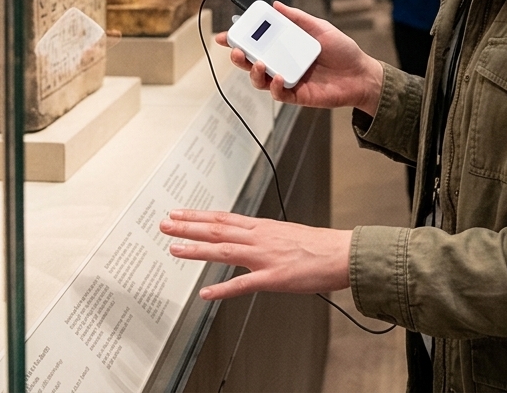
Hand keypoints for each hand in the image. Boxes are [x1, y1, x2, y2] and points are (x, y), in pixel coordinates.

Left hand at [160, 210, 351, 300]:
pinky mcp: (274, 278)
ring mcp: (265, 257)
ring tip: (175, 249)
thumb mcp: (285, 234)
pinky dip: (223, 289)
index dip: (198, 215)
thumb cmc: (317, 246)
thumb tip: (247, 240)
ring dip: (197, 249)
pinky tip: (206, 294)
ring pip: (224, 250)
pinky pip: (244, 285)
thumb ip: (263, 238)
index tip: (178, 213)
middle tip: (165, 224)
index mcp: (262, 227)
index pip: (223, 218)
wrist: (341, 253)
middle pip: (217, 228)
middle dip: (188, 226)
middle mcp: (259, 237)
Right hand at [219, 2, 383, 114]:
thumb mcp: (320, 28)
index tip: (225, 35)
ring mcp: (288, 80)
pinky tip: (278, 76)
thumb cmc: (343, 51)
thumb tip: (276, 5)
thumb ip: (298, 18)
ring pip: (260, 80)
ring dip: (254, 72)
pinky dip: (273, 85)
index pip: (258, 43)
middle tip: (235, 50)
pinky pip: (278, 93)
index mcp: (286, 47)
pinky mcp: (296, 95)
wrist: (362, 74)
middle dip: (238, 57)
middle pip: (252, 62)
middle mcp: (283, 63)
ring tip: (258, 63)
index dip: (239, 40)